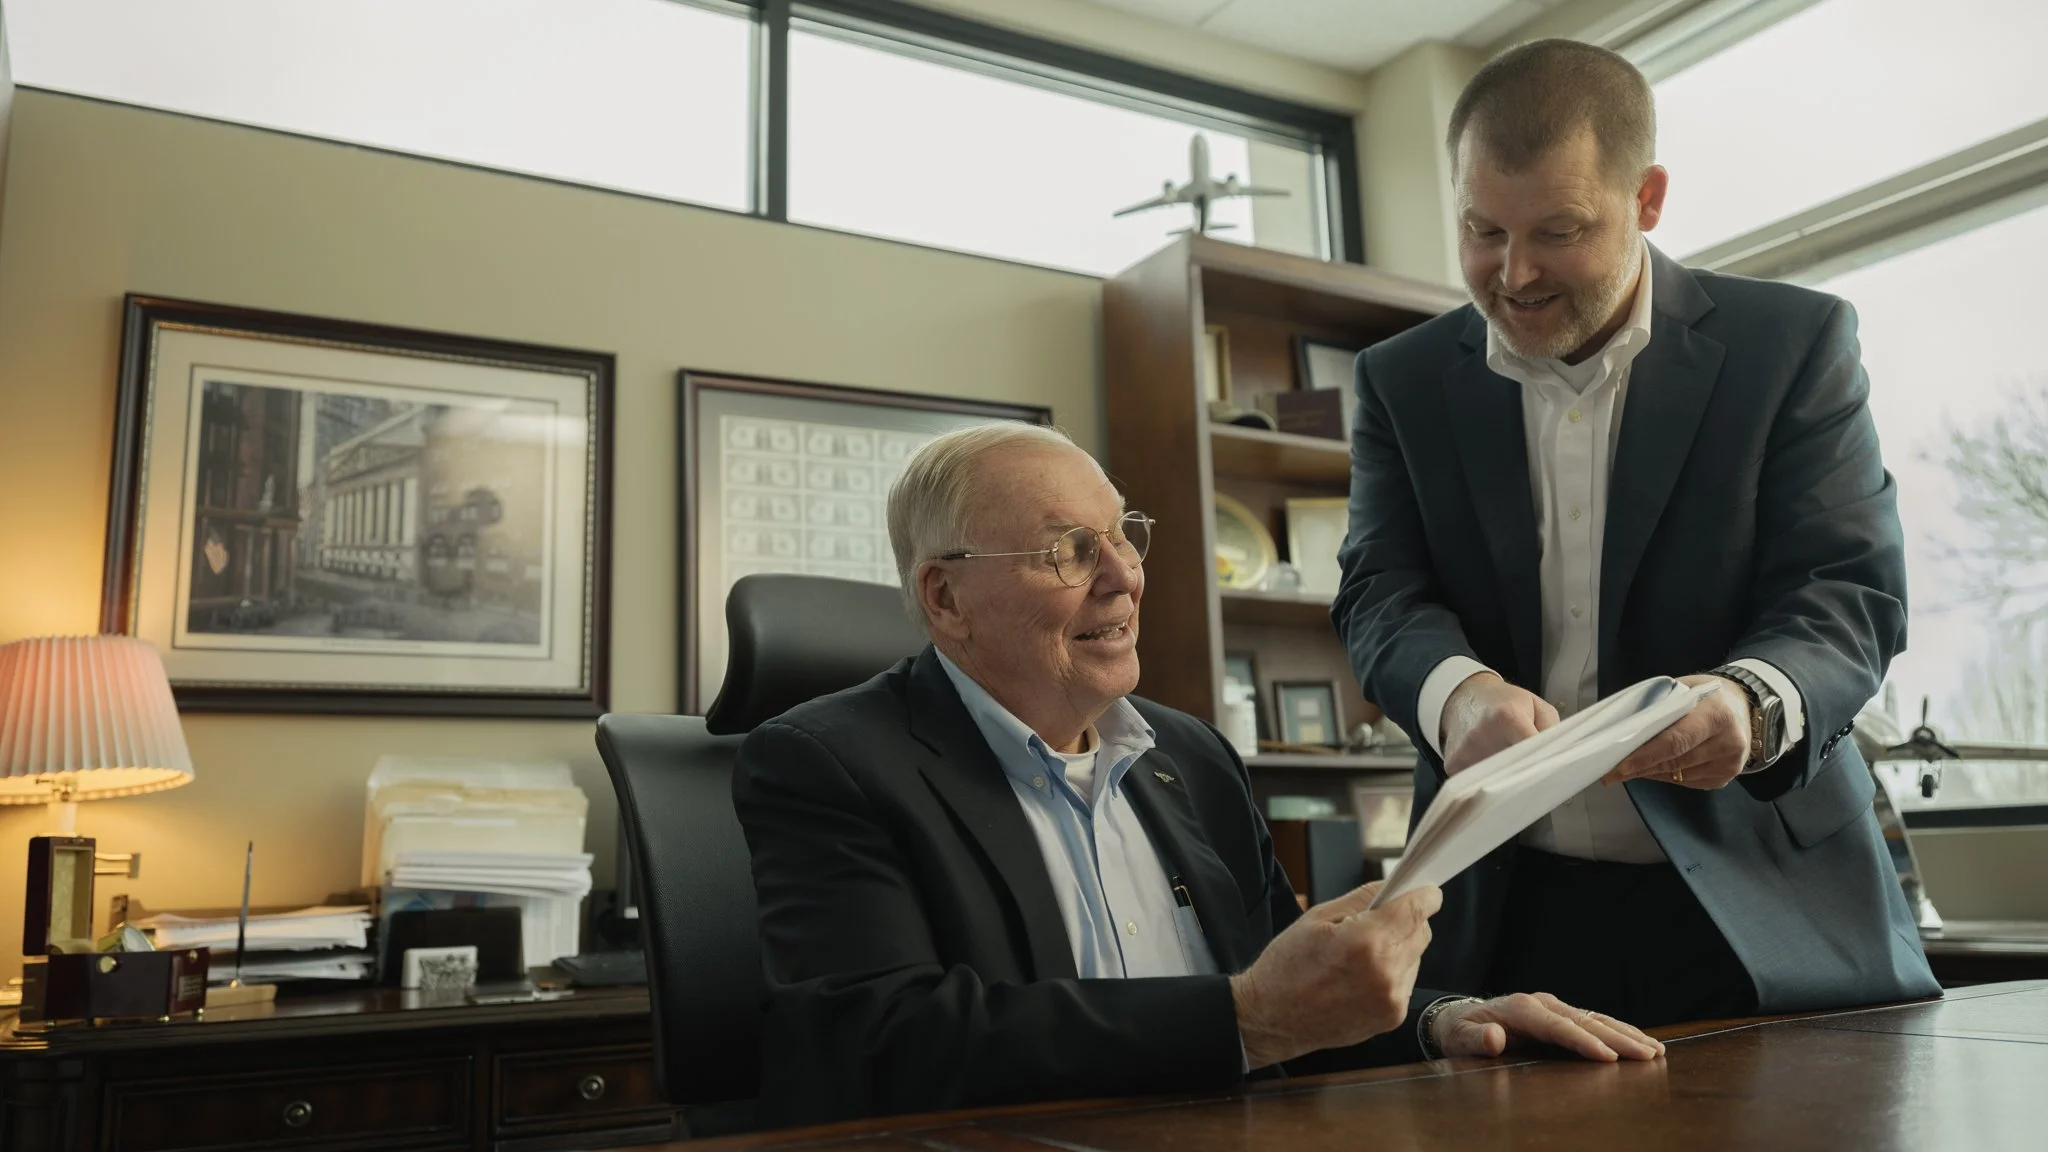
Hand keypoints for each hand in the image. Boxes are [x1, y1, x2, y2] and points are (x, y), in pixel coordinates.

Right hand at [1231, 881, 1440, 1069]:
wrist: (1273, 1018)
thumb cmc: (1287, 966)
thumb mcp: (1317, 917)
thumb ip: (1363, 898)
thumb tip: (1395, 886)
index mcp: (1365, 942)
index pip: (1415, 910)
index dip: (1425, 895)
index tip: (1427, 890)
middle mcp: (1385, 973)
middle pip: (1422, 932)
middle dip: (1407, 920)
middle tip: (1378, 920)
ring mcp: (1391, 999)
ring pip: (1416, 956)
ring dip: (1400, 947)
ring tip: (1362, 954)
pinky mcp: (1392, 1018)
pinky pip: (1407, 980)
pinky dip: (1393, 971)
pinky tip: (1363, 975)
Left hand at [1431, 993, 1664, 1061]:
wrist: (1459, 1017)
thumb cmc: (1460, 1030)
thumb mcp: (1459, 1037)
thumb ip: (1476, 1039)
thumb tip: (1495, 1038)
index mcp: (1522, 1008)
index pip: (1559, 1027)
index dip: (1584, 1041)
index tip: (1608, 1057)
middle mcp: (1543, 1004)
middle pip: (1586, 1021)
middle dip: (1619, 1038)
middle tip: (1649, 1054)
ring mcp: (1554, 1008)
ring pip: (1596, 1019)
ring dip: (1626, 1034)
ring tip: (1655, 1050)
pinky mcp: (1560, 1015)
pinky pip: (1594, 1022)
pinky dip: (1618, 1031)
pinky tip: (1639, 1042)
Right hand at [1441, 672, 1559, 774]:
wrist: (1464, 696)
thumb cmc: (1503, 702)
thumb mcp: (1537, 706)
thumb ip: (1552, 731)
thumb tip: (1559, 760)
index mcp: (1507, 716)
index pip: (1533, 750)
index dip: (1545, 763)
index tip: (1553, 773)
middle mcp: (1483, 734)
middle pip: (1515, 771)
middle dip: (1528, 776)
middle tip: (1535, 776)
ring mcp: (1466, 752)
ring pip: (1496, 783)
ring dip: (1507, 781)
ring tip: (1509, 767)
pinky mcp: (1453, 765)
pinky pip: (1477, 784)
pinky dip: (1487, 781)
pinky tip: (1489, 767)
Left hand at [1605, 675, 1748, 789]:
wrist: (1744, 706)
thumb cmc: (1707, 695)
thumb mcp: (1685, 689)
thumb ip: (1659, 706)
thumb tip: (1624, 729)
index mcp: (1717, 714)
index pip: (1676, 740)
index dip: (1646, 755)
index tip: (1620, 765)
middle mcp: (1729, 742)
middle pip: (1675, 762)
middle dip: (1639, 768)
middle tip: (1610, 772)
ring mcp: (1730, 764)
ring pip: (1678, 776)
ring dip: (1649, 773)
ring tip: (1625, 770)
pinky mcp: (1725, 778)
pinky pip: (1686, 782)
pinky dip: (1666, 776)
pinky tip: (1652, 769)